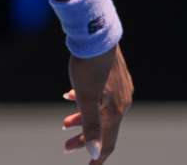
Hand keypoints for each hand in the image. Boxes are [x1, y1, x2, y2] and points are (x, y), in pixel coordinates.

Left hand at [61, 44, 132, 163]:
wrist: (95, 33)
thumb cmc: (88, 67)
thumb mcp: (85, 99)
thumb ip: (90, 126)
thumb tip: (95, 152)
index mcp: (116, 110)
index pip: (108, 142)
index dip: (98, 156)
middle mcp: (122, 101)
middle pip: (103, 127)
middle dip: (84, 139)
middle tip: (65, 146)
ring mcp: (120, 87)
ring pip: (101, 111)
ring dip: (82, 120)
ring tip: (64, 123)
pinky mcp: (114, 75)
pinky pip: (101, 96)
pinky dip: (86, 102)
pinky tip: (69, 96)